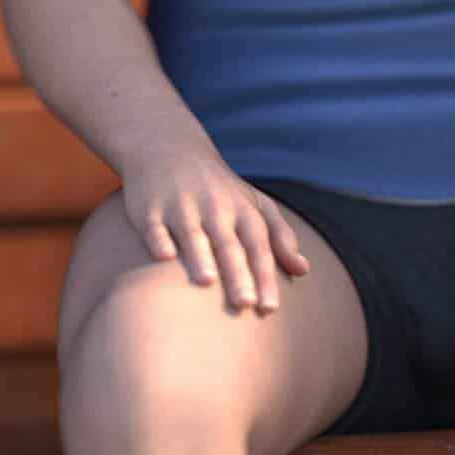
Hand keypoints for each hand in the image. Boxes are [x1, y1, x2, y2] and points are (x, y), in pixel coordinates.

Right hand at [119, 142, 310, 314]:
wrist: (168, 147)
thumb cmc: (219, 188)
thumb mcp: (253, 203)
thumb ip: (280, 236)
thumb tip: (304, 270)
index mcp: (242, 210)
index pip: (258, 245)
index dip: (265, 275)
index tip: (269, 307)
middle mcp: (214, 208)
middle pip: (228, 244)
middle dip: (237, 273)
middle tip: (245, 303)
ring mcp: (182, 206)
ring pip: (193, 234)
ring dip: (200, 255)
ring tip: (207, 281)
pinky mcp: (150, 208)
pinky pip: (154, 226)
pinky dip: (158, 239)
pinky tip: (163, 257)